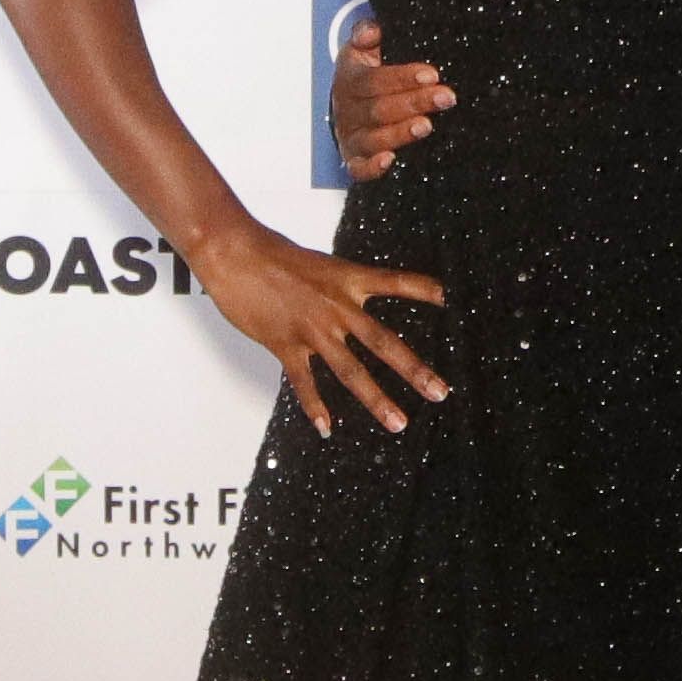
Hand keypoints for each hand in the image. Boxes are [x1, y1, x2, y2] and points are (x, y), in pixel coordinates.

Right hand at [194, 214, 447, 435]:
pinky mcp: (285, 344)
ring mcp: (313, 328)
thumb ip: (337, 287)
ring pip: (351, 370)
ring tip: (398, 421)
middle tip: (439, 392)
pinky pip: (305, 381)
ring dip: (376, 399)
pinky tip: (327, 427)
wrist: (234, 253)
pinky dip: (315, 406)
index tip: (447, 298)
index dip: (421, 289)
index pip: (393, 281)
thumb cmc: (270, 253)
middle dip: (414, 370)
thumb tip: (347, 305)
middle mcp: (337, 306)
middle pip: (383, 341)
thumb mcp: (317, 263)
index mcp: (346, 279)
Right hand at [331, 18, 456, 180]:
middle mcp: (348, 110)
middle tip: (445, 98)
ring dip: (400, 133)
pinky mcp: (354, 160)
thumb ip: (365, 35)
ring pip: (373, 138)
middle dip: (414, 103)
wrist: (346, 108)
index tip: (431, 74)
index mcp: (349, 81)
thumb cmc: (362, 77)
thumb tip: (371, 30)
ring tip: (426, 126)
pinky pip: (359, 168)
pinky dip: (371, 167)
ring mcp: (351, 137)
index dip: (402, 77)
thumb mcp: (361, 51)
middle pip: (380, 109)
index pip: (375, 79)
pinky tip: (389, 161)